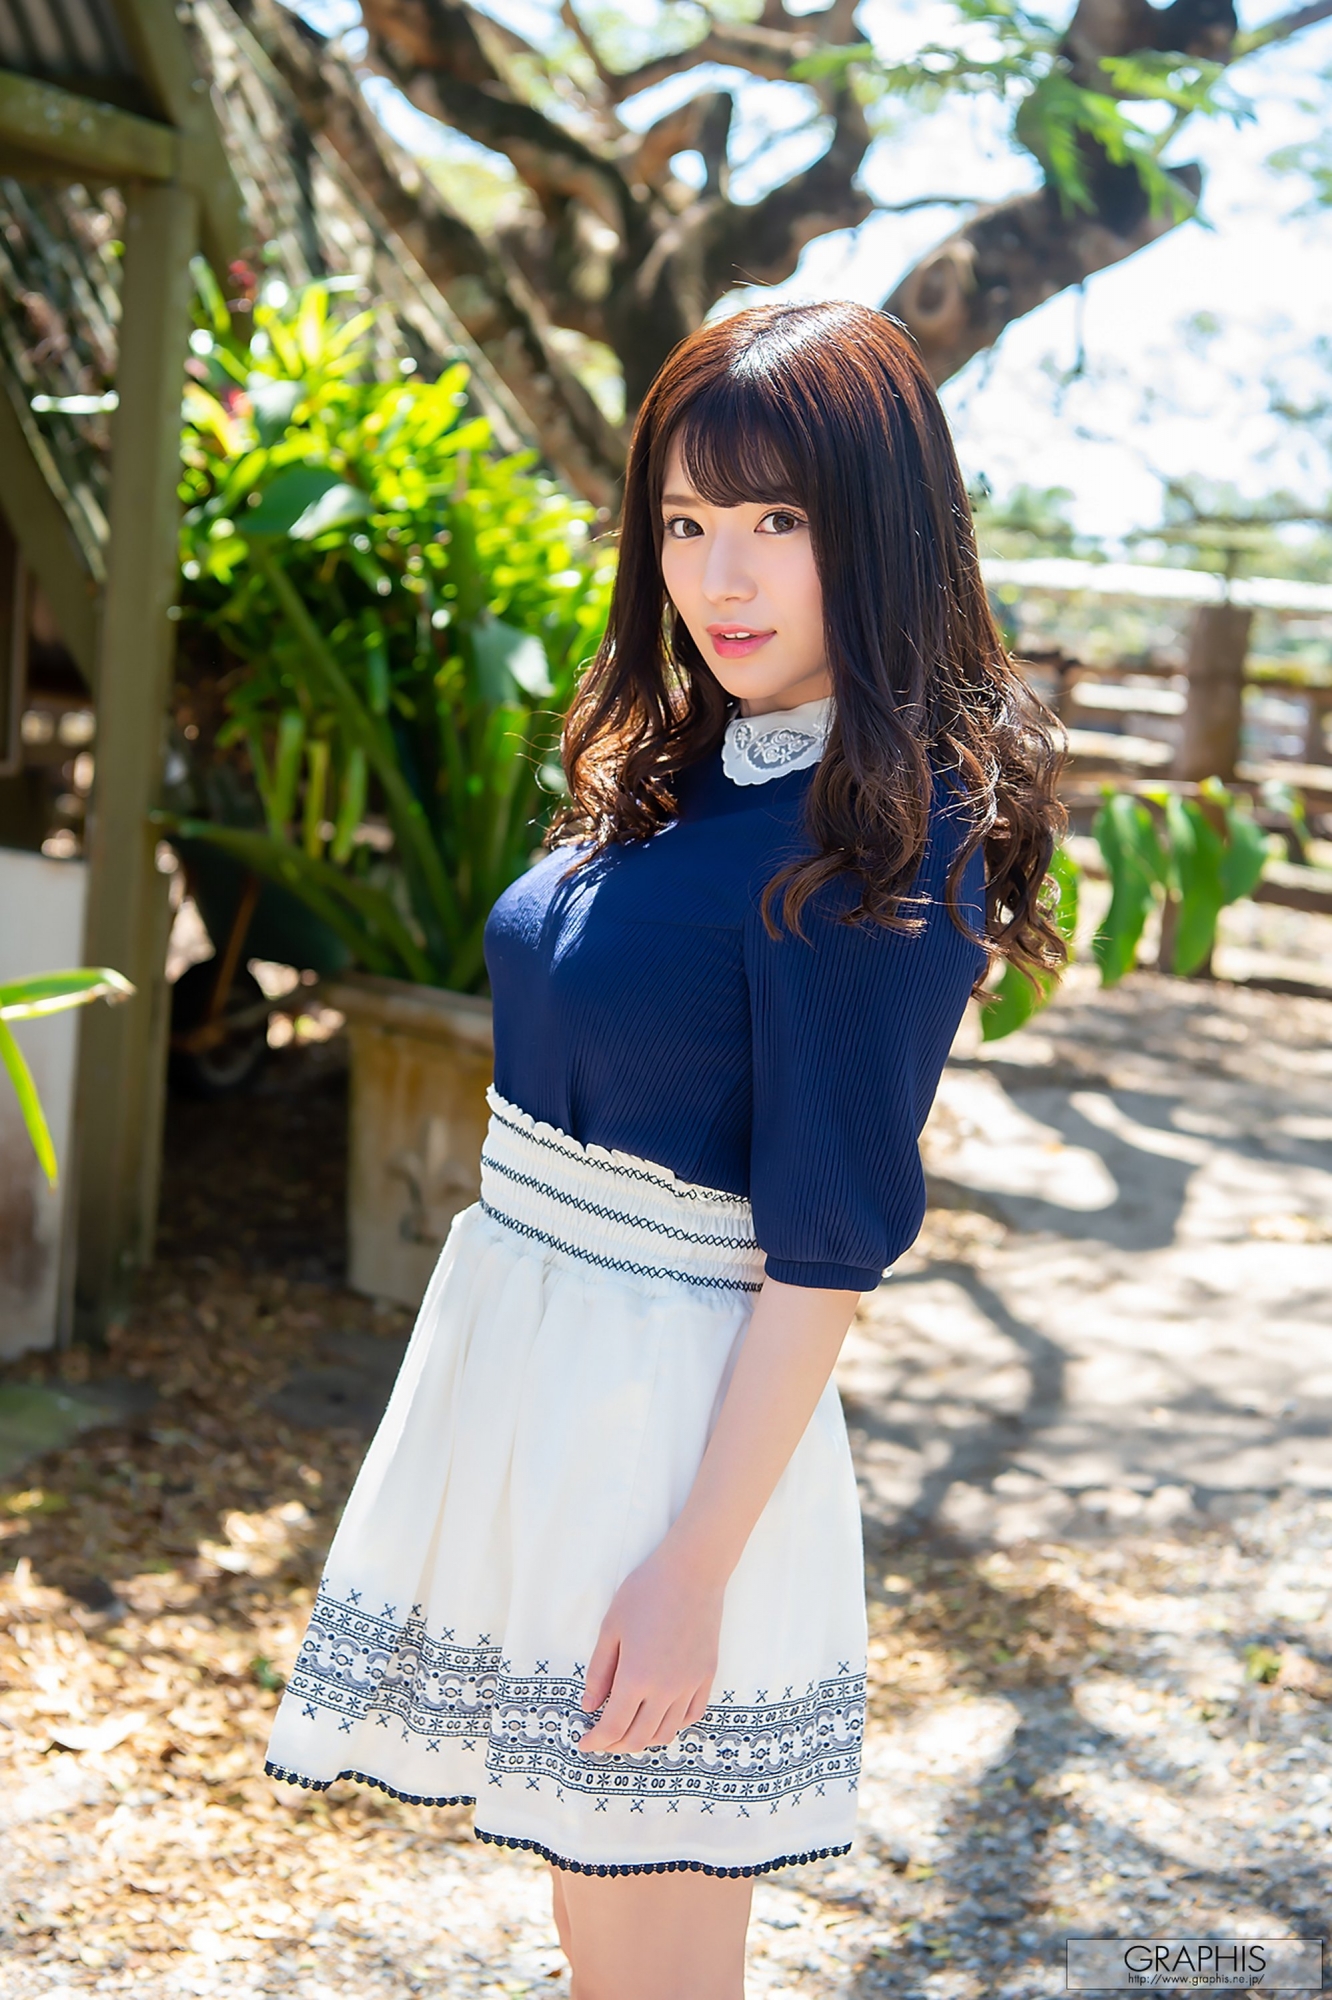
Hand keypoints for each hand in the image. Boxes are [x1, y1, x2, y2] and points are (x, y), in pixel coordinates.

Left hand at [577, 1544, 723, 1754]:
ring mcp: (690, 1685)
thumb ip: (599, 1671)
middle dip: (615, 1745)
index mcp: (636, 1677)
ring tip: (628, 1732)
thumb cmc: (646, 1592)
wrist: (692, 1571)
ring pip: (666, 1732)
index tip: (584, 1742)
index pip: (613, 1727)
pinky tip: (660, 1717)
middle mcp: (665, 1690)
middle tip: (602, 1740)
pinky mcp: (707, 1676)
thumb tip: (589, 1705)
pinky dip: (673, 1726)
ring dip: (643, 1740)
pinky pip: (691, 1716)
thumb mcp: (611, 1627)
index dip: (596, 1741)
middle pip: (639, 1737)